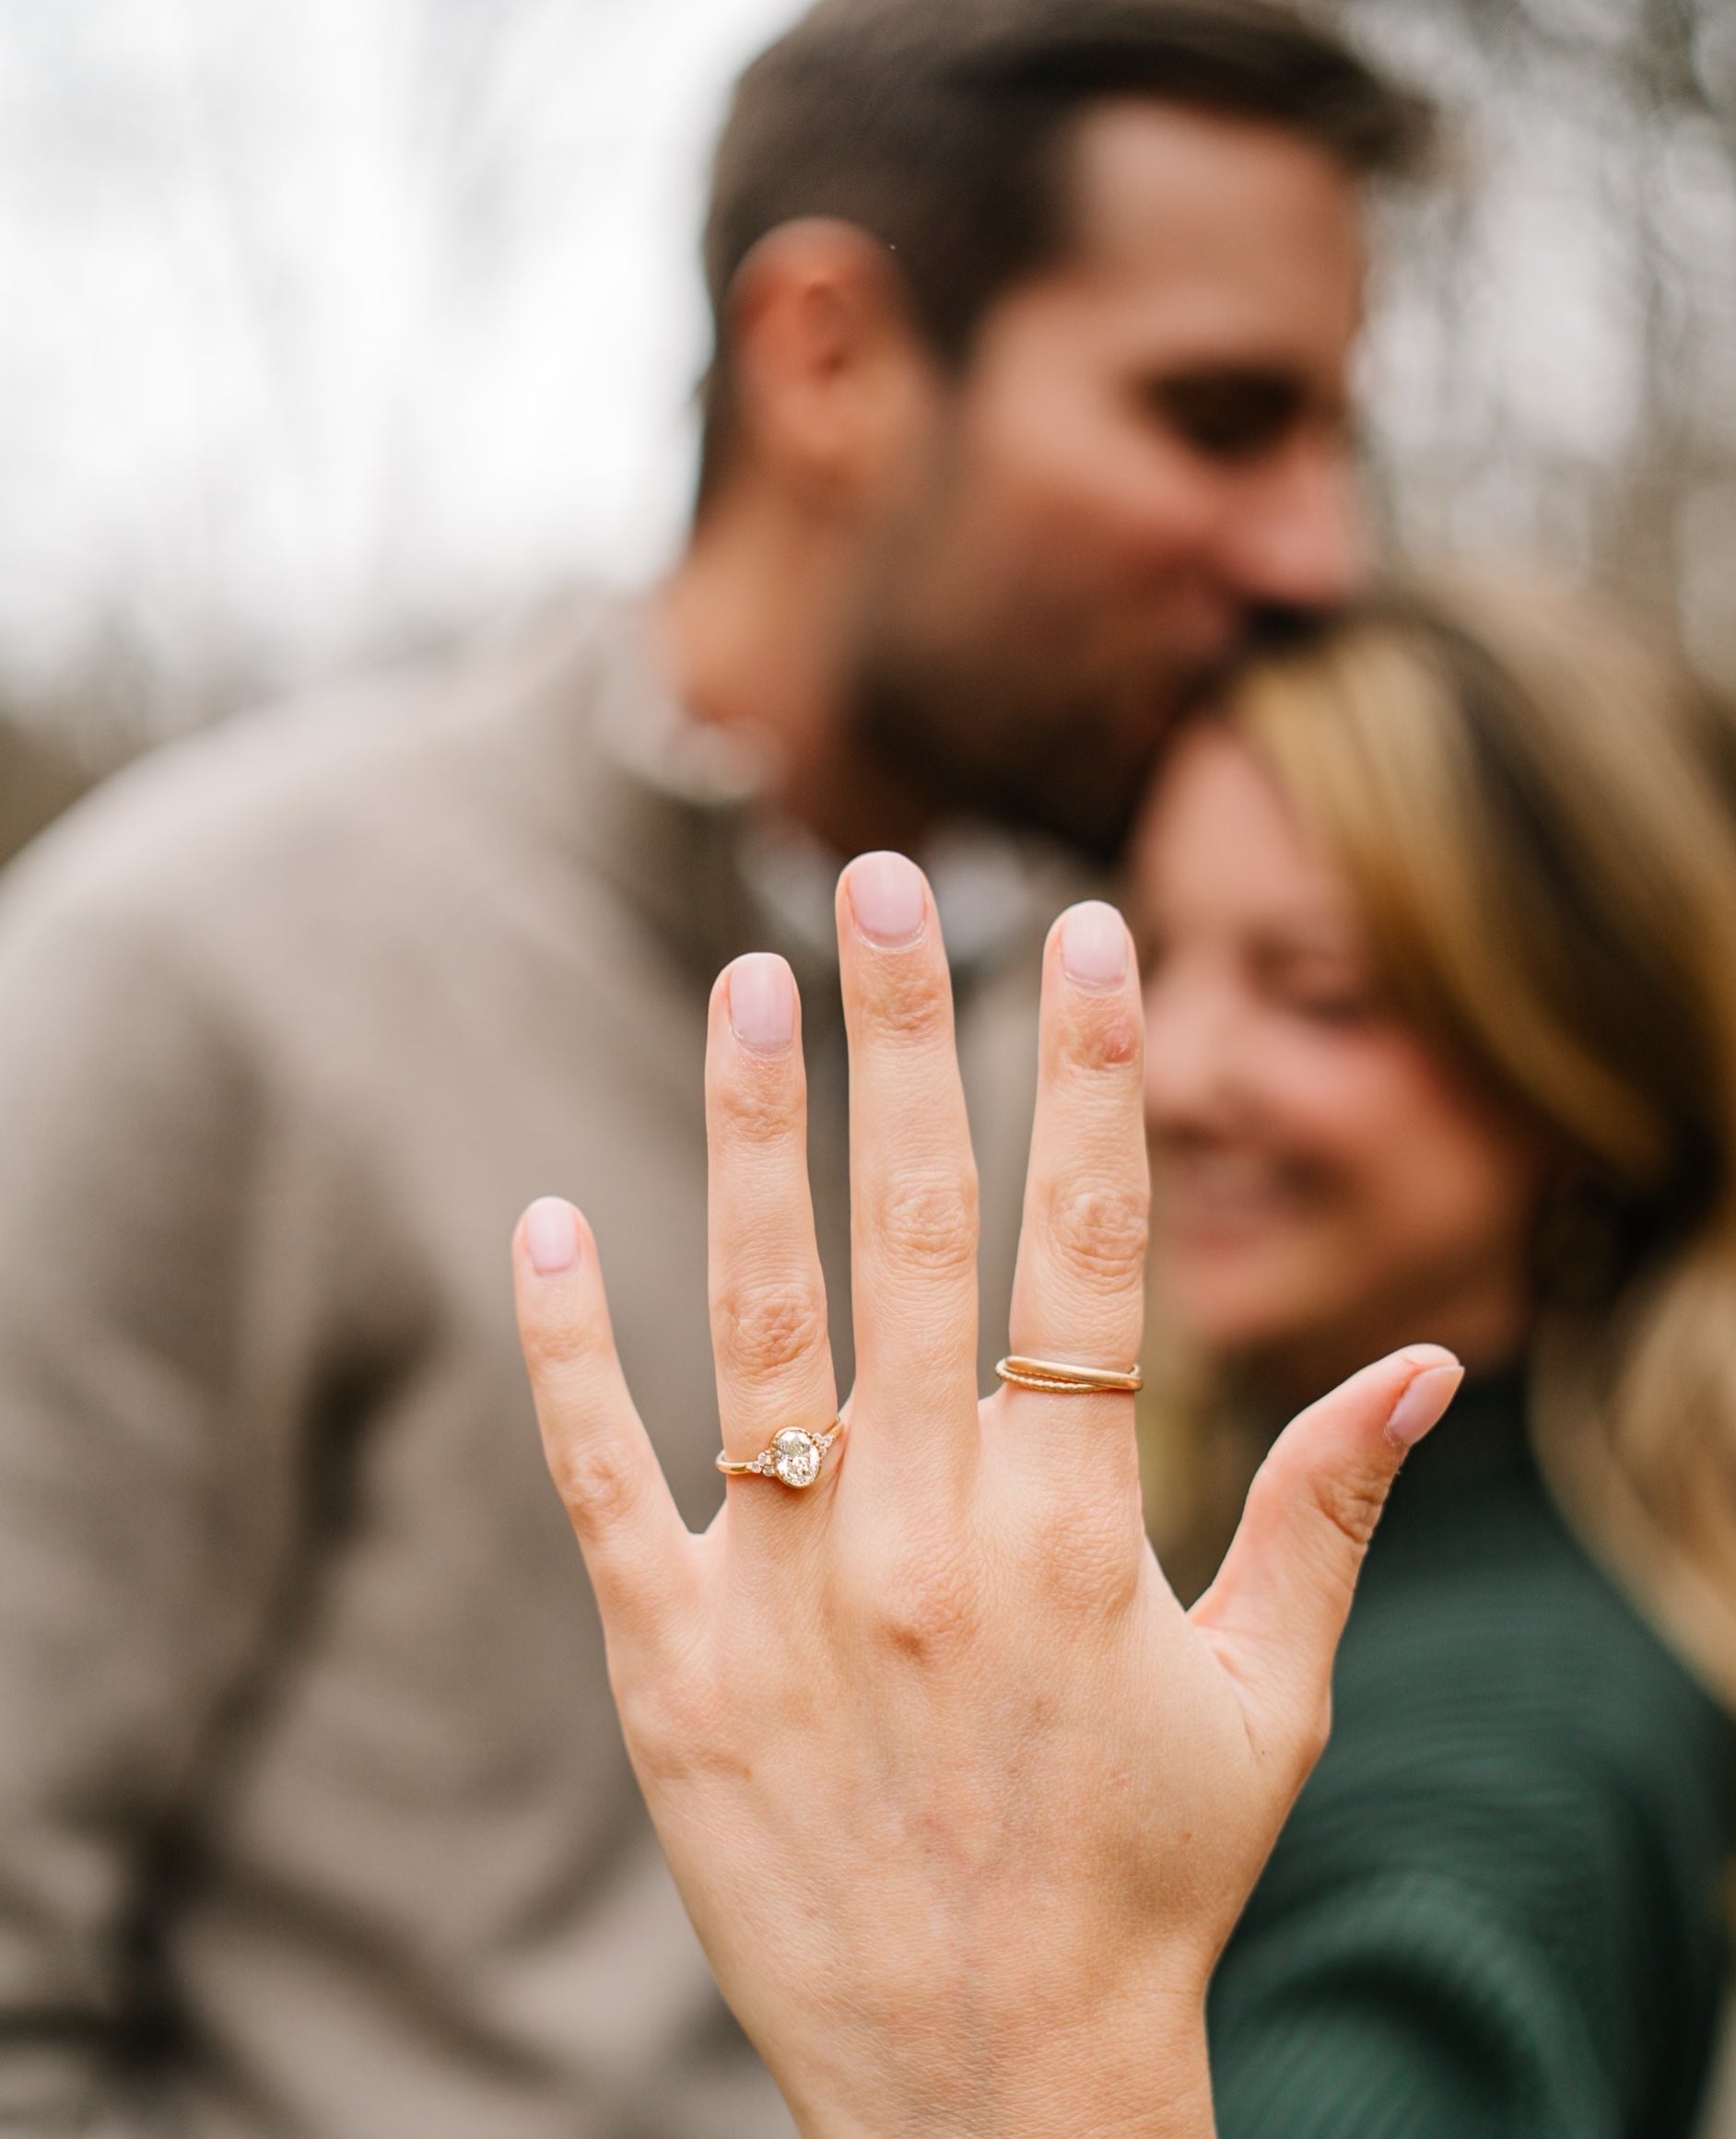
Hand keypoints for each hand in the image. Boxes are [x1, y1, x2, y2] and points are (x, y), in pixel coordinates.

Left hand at [513, 852, 1460, 2138]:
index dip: (1092, 1077)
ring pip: (760, 1313)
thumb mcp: (1270, 1701)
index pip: (1089, 1246)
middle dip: (909, 1033)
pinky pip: (602, 1475)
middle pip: (918, 1228)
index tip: (1085, 932)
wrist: (986, 2085)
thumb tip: (1426, 1362)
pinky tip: (547, 1219)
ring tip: (743, 985)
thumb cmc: (1146, 1879)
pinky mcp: (669, 1665)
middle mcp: (931, 1533)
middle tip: (881, 876)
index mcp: (1081, 1529)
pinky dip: (568, 1348)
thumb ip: (1330, 1514)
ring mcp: (788, 1593)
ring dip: (748, 1135)